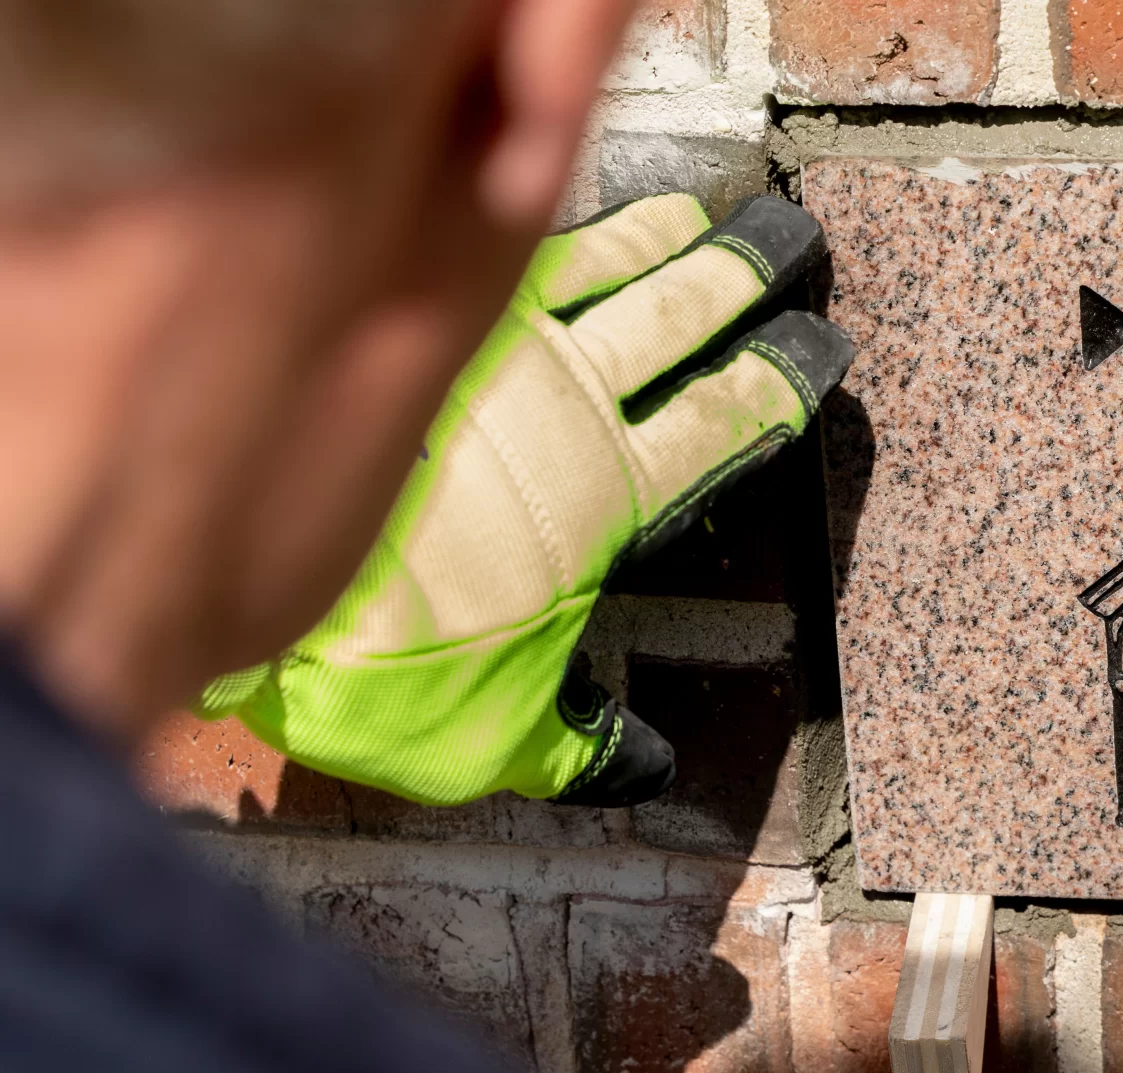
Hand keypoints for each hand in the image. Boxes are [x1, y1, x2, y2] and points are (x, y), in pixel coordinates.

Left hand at [196, 194, 851, 807]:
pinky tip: (558, 208)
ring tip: (701, 214)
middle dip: (743, 278)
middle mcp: (567, 403)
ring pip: (603, 263)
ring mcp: (490, 346)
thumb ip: (581, 748)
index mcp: (611, 493)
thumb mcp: (499, 737)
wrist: (260, 581)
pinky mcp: (411, 315)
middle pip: (681, 316)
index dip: (780, 380)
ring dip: (658, 236)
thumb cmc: (391, 668)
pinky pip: (505, 248)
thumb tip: (646, 772)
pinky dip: (549, 226)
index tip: (819, 350)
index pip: (728, 419)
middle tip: (790, 244)